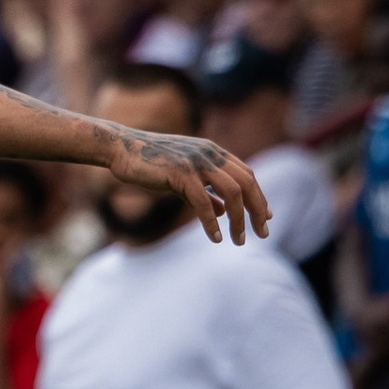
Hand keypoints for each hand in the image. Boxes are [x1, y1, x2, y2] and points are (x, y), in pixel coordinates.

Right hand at [99, 123, 269, 244]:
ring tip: (239, 240)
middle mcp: (210, 154)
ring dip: (240, 219)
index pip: (247, 174)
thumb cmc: (151, 163)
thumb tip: (225, 210)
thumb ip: (207, 191)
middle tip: (262, 233)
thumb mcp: (185, 176)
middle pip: (247, 183)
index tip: (266, 216)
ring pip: (232, 192)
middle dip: (257, 210)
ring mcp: (196, 162)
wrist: (121, 149)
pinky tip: (215, 238)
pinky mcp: (180, 172)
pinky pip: (203, 200)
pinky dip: (212, 221)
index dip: (259, 196)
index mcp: (213, 152)